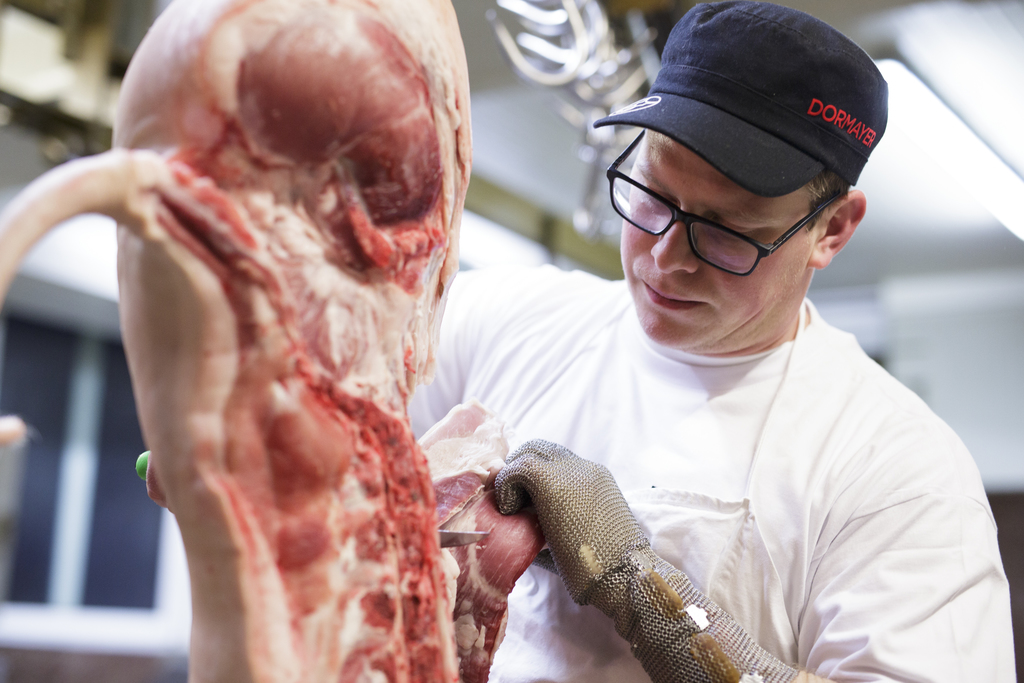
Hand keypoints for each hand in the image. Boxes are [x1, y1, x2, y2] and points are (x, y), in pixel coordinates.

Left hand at [496, 440, 799, 682]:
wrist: (637, 585)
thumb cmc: (626, 573)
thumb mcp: (604, 543)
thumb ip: (583, 527)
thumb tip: (553, 539)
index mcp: (600, 480)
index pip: (557, 456)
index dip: (535, 472)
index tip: (519, 496)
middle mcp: (588, 468)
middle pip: (540, 448)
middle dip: (521, 471)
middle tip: (508, 500)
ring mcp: (572, 473)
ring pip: (527, 454)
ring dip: (514, 481)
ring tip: (510, 511)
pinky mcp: (555, 483)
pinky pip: (517, 470)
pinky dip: (509, 488)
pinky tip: (515, 515)